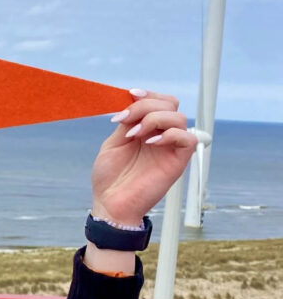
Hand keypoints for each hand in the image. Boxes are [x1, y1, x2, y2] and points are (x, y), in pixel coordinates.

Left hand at [91, 91, 197, 225]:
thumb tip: (134, 100)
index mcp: (146, 130)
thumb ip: (127, 122)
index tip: (130, 94)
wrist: (110, 204)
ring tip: (134, 134)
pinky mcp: (177, 162)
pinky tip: (150, 142)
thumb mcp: (114, 143)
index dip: (148, 94)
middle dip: (147, 104)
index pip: (160, 102)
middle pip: (171, 104)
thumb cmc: (110, 178)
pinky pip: (188, 139)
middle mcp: (161, 136)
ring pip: (179, 118)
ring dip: (155, 119)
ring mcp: (170, 149)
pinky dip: (170, 134)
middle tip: (126, 120)